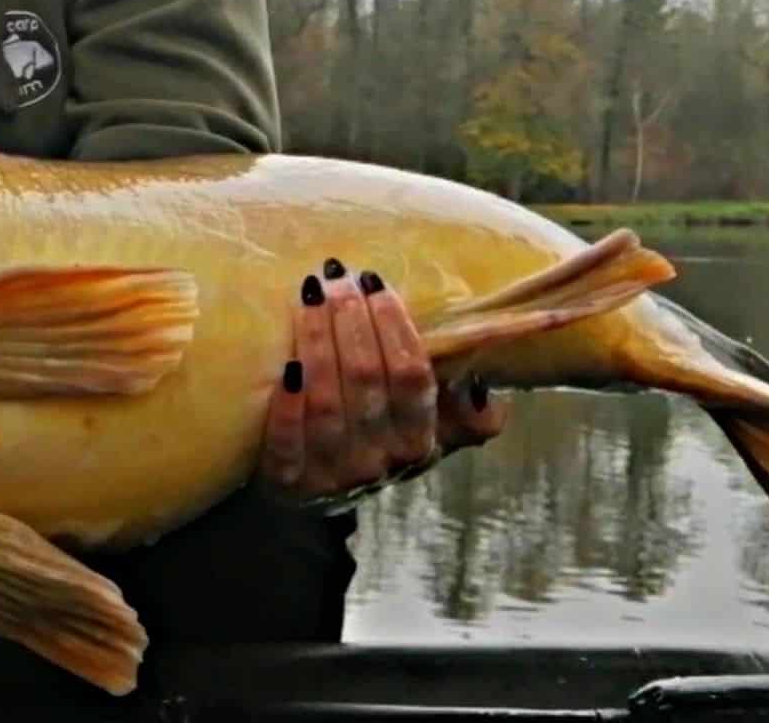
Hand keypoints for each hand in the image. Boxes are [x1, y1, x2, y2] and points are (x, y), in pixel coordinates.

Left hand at [258, 259, 509, 508]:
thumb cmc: (376, 441)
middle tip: (336, 276)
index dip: (394, 327)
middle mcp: (378, 460)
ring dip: (317, 342)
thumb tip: (482, 393)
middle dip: (351, 319)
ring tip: (309, 295)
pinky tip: (286, 366)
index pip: (413, 377)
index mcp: (417, 442)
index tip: (374, 283)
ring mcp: (331, 473)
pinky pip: (287, 443)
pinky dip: (287, 405)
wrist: (313, 492)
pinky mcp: (287, 480)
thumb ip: (464, 415)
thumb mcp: (429, 433)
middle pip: (367, 380)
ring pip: (327, 402)